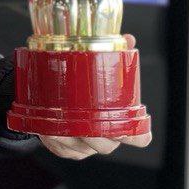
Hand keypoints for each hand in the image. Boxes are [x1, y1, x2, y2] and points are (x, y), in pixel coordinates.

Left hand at [36, 35, 152, 158]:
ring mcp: (86, 147)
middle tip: (88, 119)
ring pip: (84, 148)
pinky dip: (55, 140)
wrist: (56, 103)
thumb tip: (128, 39)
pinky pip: (62, 149)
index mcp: (121, 124)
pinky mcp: (66, 150)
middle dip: (98, 134)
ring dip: (73, 136)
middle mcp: (106, 139)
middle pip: (108, 144)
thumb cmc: (87, 88)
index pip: (138, 136)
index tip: (128, 124)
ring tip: (63, 121)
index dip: (137, 135)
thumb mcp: (98, 70)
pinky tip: (50, 129)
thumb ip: (114, 55)